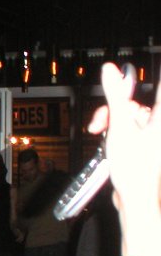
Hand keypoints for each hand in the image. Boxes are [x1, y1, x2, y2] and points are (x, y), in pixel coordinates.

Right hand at [88, 63, 160, 227]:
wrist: (134, 197)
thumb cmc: (133, 167)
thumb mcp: (119, 126)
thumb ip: (115, 95)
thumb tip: (110, 69)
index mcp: (159, 117)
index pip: (159, 87)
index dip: (156, 74)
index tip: (155, 57)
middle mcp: (158, 123)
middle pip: (135, 102)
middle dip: (115, 107)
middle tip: (102, 119)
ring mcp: (151, 134)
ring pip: (128, 115)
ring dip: (111, 120)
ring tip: (100, 132)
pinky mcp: (143, 144)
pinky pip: (127, 127)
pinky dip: (114, 130)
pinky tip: (105, 138)